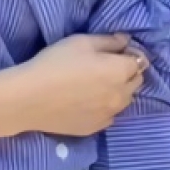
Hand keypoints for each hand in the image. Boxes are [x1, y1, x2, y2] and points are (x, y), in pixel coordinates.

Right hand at [16, 34, 145, 136]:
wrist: (29, 99)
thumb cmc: (55, 64)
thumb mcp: (82, 42)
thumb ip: (109, 41)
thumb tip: (126, 41)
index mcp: (121, 71)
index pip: (140, 61)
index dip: (129, 54)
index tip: (115, 52)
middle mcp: (122, 95)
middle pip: (136, 82)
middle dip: (127, 73)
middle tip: (105, 68)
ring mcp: (110, 114)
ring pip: (124, 100)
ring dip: (118, 92)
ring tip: (96, 86)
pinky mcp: (96, 128)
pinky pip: (110, 115)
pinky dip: (105, 108)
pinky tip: (87, 102)